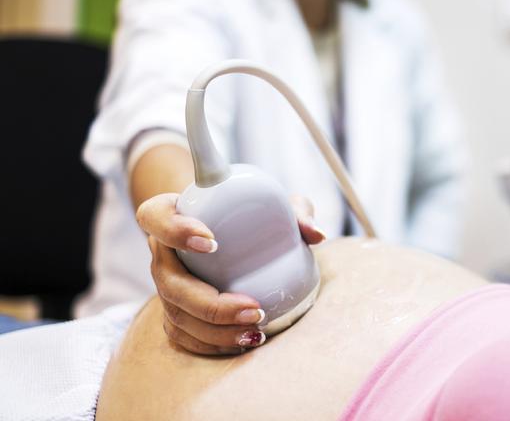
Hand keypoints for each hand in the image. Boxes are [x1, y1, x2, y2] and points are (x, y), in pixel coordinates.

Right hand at [136, 193, 324, 354]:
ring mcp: (167, 286)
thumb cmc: (253, 216)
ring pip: (176, 314)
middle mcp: (164, 252)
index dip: (174, 230)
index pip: (155, 217)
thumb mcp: (276, 205)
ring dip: (214, 330)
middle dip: (209, 302)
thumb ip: (295, 211)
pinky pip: (184, 336)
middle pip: (168, 281)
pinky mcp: (176, 313)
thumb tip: (315, 234)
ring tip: (256, 329)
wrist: (236, 240)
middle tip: (253, 307)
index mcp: (174, 213)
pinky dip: (212, 344)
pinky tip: (244, 341)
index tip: (212, 242)